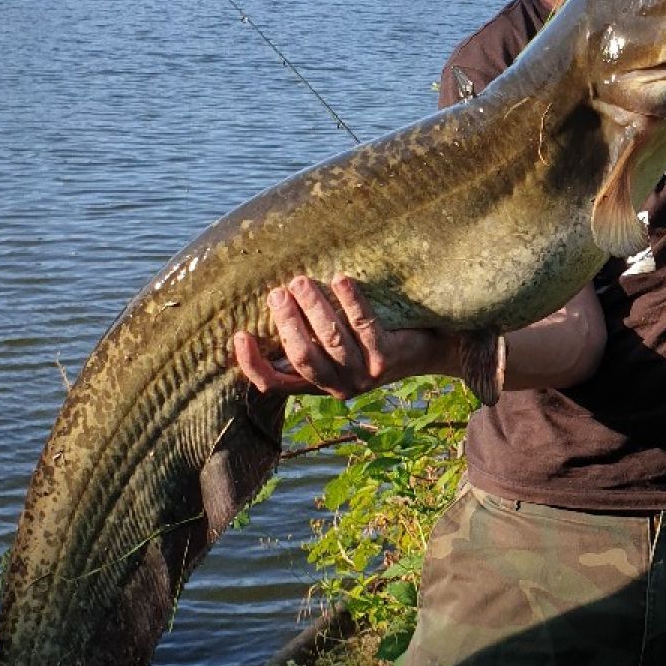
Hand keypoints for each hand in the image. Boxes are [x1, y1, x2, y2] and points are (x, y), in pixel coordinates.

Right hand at [232, 274, 449, 400]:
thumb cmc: (370, 339)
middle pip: (303, 357)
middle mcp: (339, 385)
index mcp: (318, 384)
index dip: (253, 365)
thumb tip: (268, 302)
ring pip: (332, 341)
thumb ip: (306, 334)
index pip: (275, 384)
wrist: (427, 348)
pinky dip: (350, 301)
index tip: (239, 335)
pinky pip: (365, 326)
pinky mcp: (388, 358)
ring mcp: (364, 374)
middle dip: (287, 323)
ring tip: (302, 281)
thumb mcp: (334, 343)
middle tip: (277, 292)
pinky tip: (340, 279)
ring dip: (314, 308)